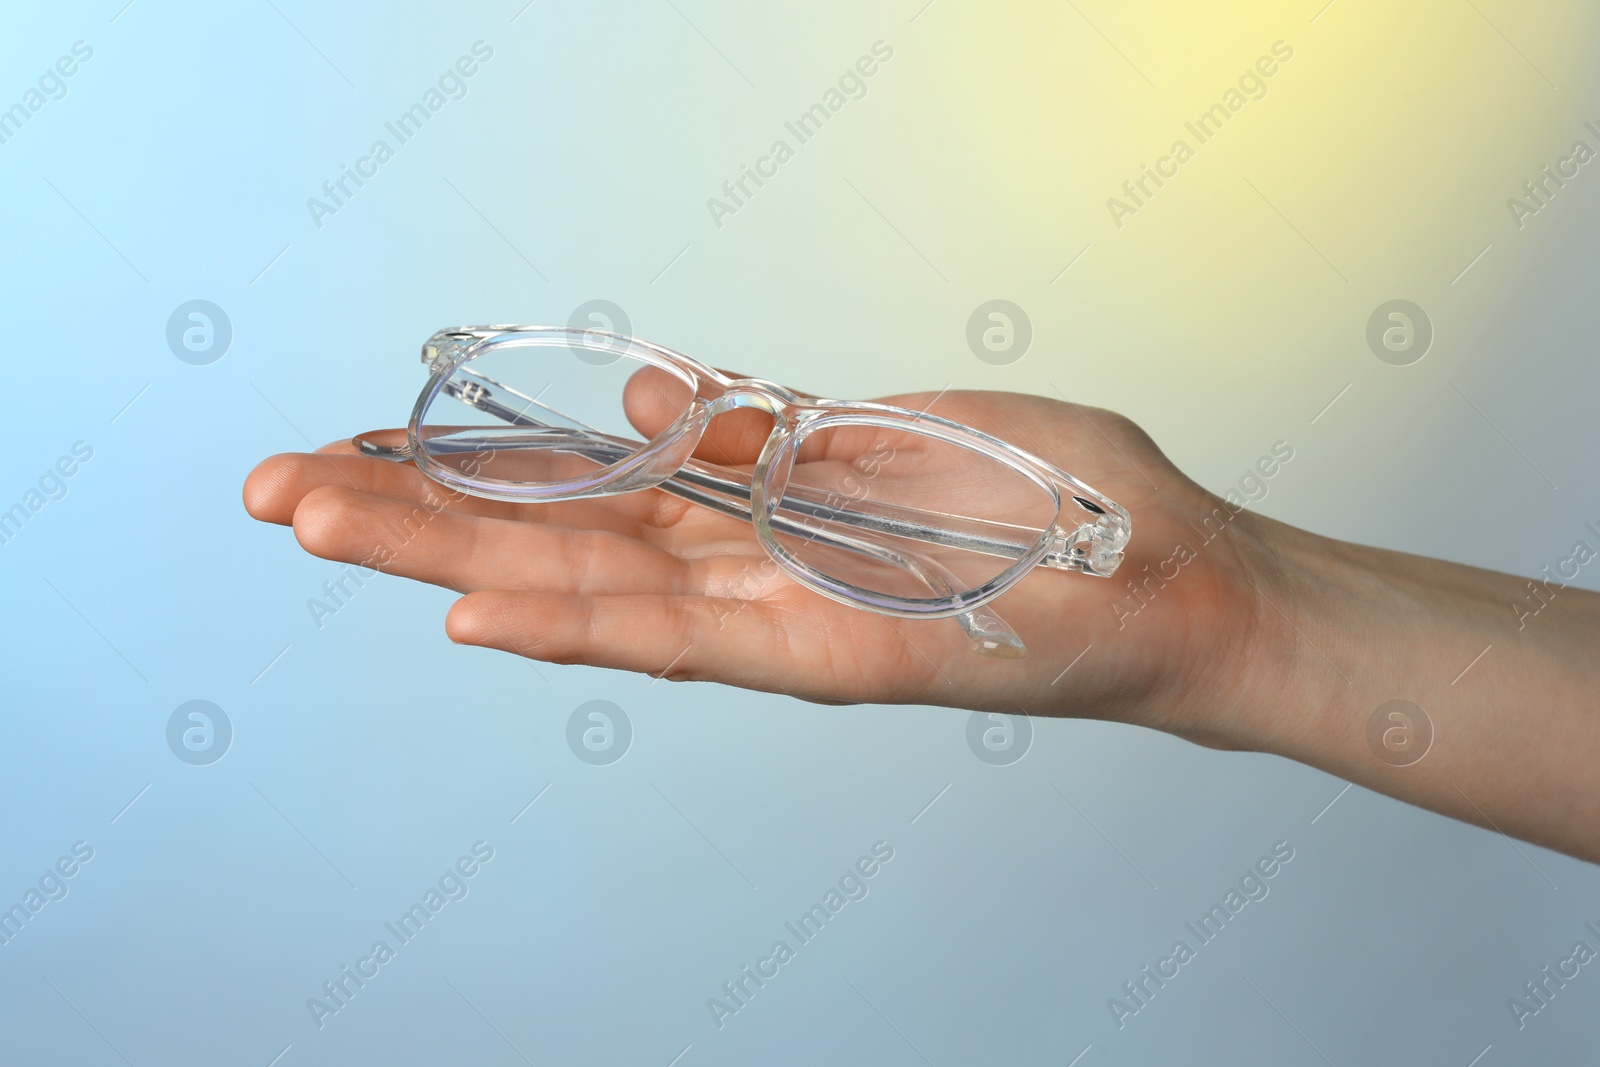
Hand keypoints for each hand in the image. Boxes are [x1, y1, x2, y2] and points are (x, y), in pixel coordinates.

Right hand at [242, 389, 1275, 743]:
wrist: (1184, 584)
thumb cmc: (1059, 507)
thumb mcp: (905, 436)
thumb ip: (774, 438)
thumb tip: (654, 406)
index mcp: (760, 515)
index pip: (584, 492)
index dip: (468, 472)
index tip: (355, 445)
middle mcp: (750, 576)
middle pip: (554, 541)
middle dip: (413, 515)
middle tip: (274, 489)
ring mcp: (785, 619)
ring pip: (593, 589)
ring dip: (453, 561)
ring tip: (323, 527)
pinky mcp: (843, 656)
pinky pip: (698, 641)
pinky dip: (586, 627)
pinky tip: (475, 616)